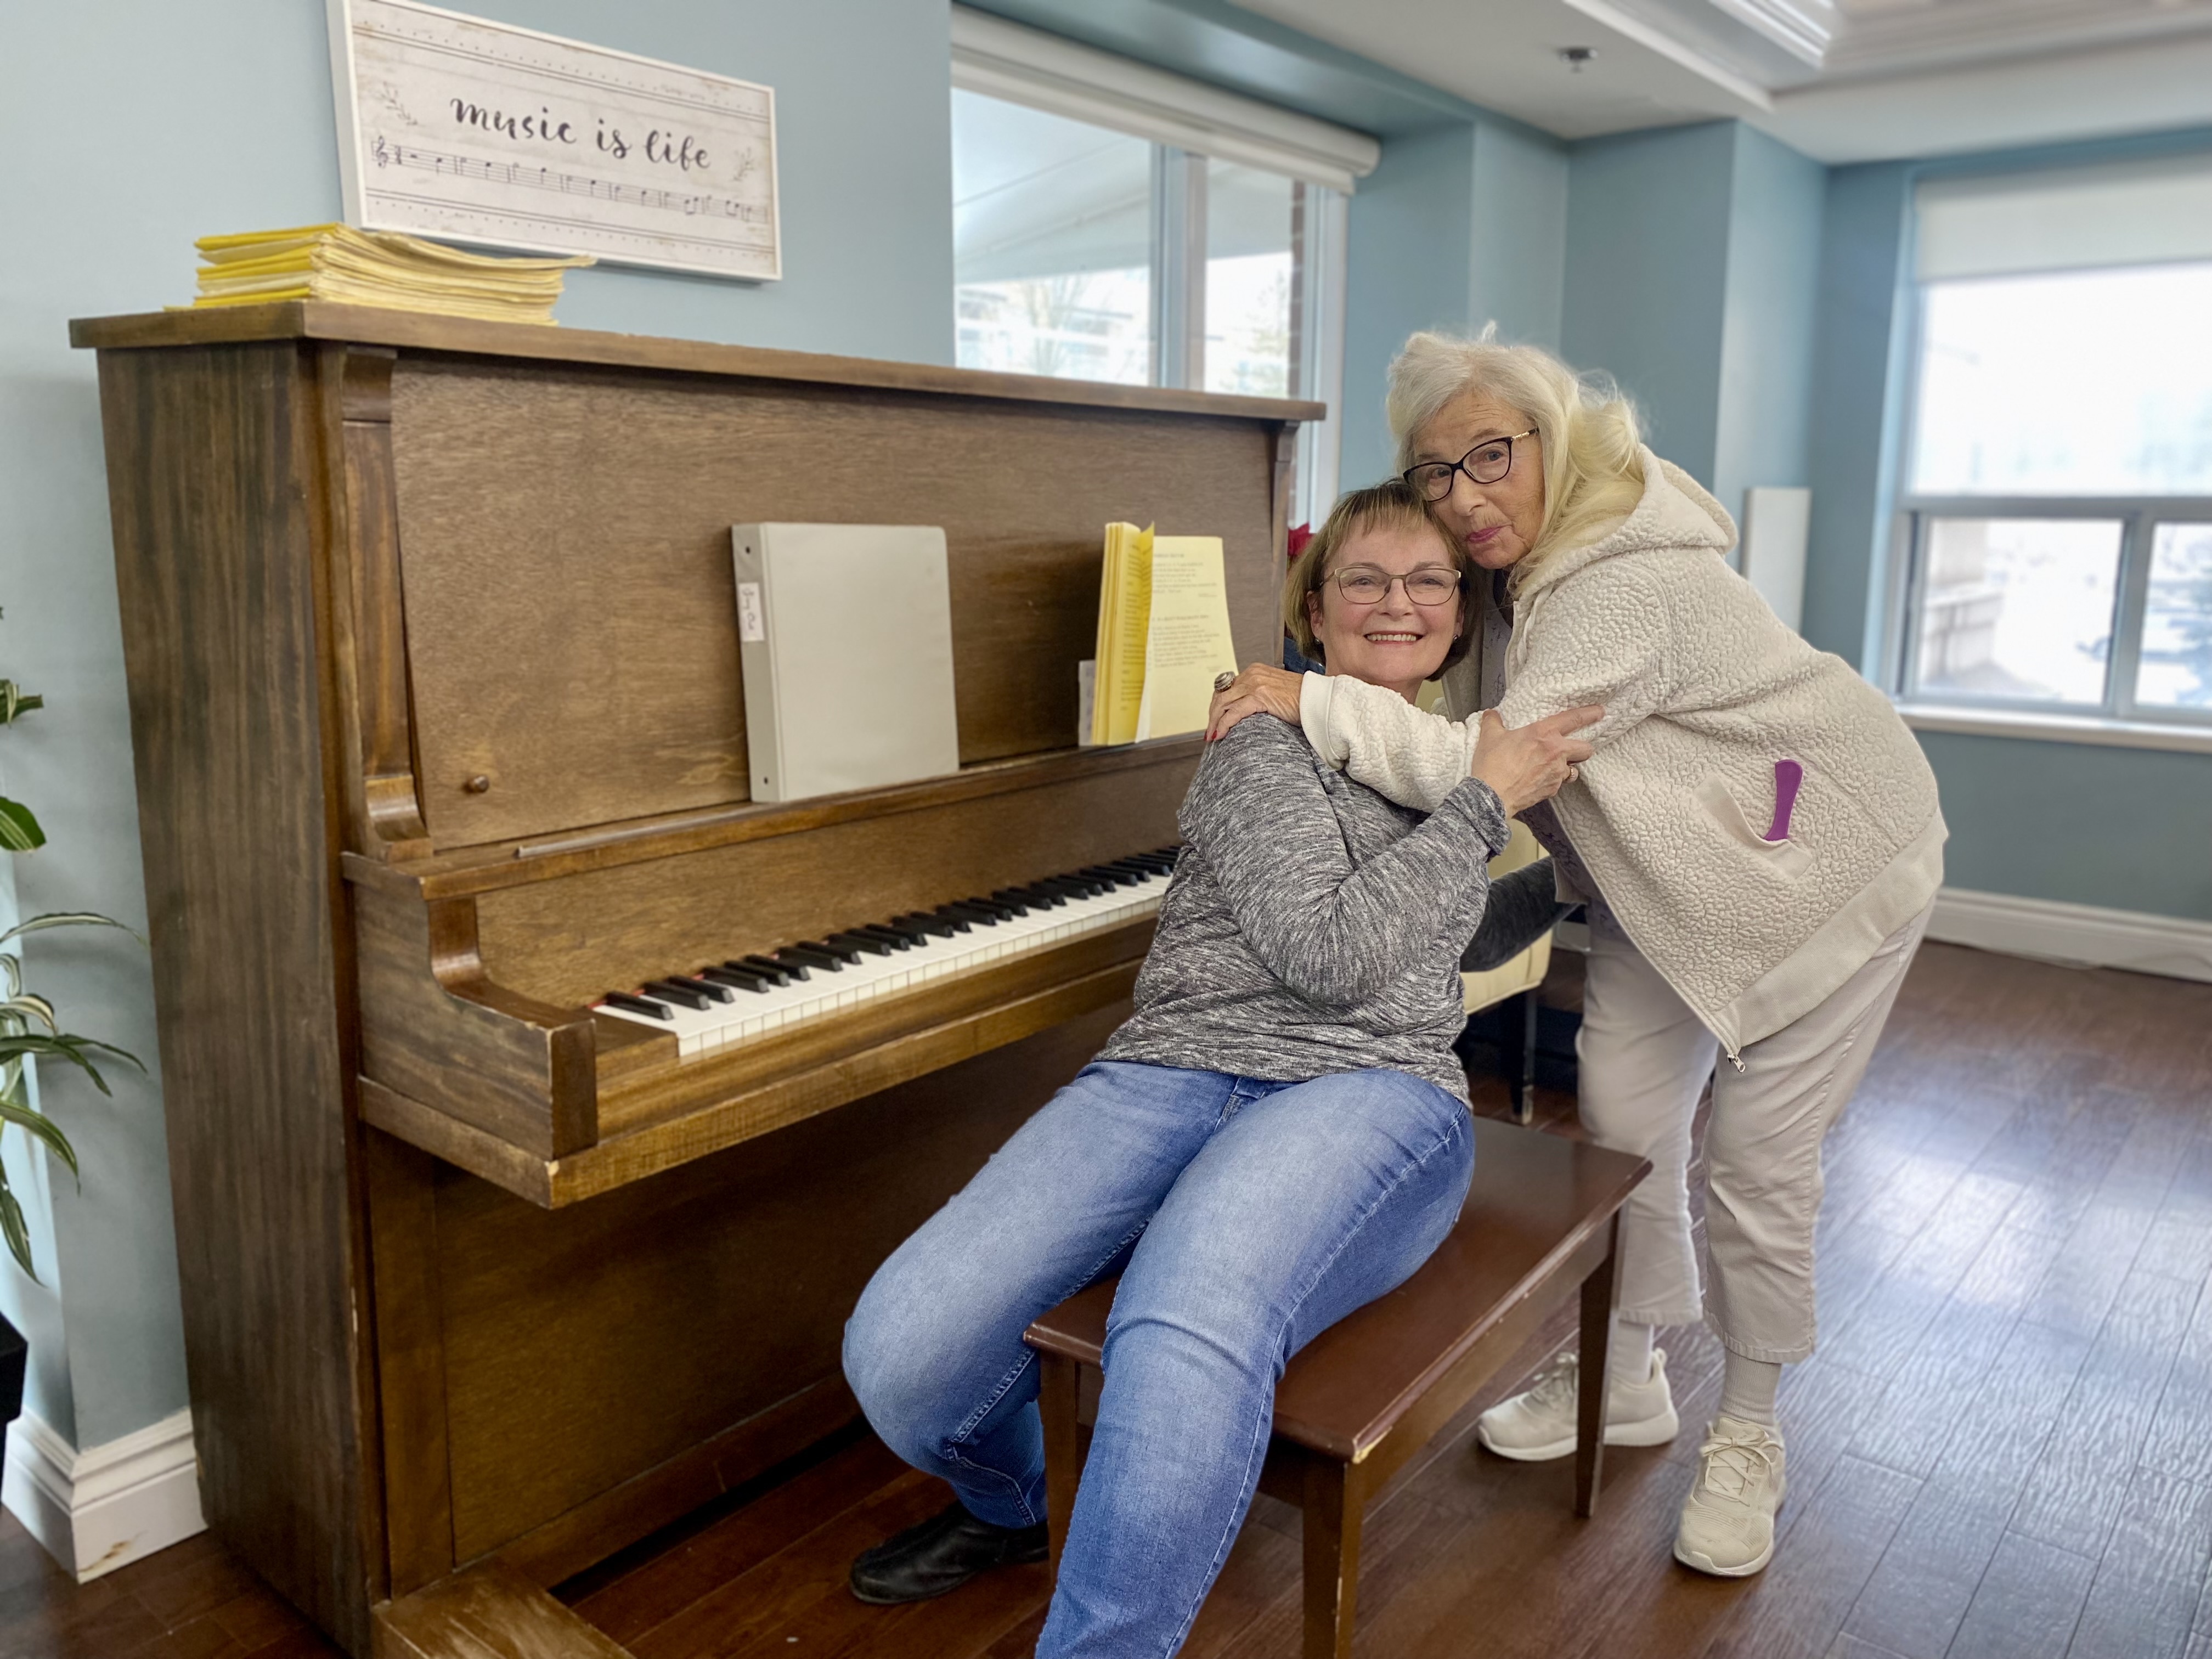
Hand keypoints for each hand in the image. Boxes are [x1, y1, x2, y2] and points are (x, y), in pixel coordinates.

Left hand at [1207, 663, 1303, 740]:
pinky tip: (1221, 733)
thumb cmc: (1302, 700)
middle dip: (1213, 714)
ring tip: (1213, 735)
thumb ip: (1259, 697)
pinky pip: (1234, 712)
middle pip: (1221, 694)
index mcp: (1255, 672)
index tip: (1215, 718)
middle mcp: (1252, 674)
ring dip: (1214, 721)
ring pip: (1223, 703)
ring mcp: (1255, 684)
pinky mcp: (1259, 696)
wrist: (1318, 700)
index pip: (1227, 687)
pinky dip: (1224, 724)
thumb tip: (1244, 712)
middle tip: (1210, 730)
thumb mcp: (1275, 694)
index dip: (1218, 704)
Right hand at [1469, 705, 1602, 816]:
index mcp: (1543, 733)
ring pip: (1574, 769)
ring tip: (1552, 766)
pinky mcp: (1552, 789)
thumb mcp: (1490, 737)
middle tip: (1572, 748)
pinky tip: (1540, 780)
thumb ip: (1493, 722)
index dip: (1590, 714)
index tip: (1599, 712)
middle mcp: (1556, 752)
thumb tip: (1491, 715)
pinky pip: (1559, 783)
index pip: (1574, 719)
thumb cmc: (1492, 765)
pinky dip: (1553, 781)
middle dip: (1583, 748)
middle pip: (1585, 749)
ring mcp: (1556, 773)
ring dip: (1567, 767)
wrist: (1491, 795)